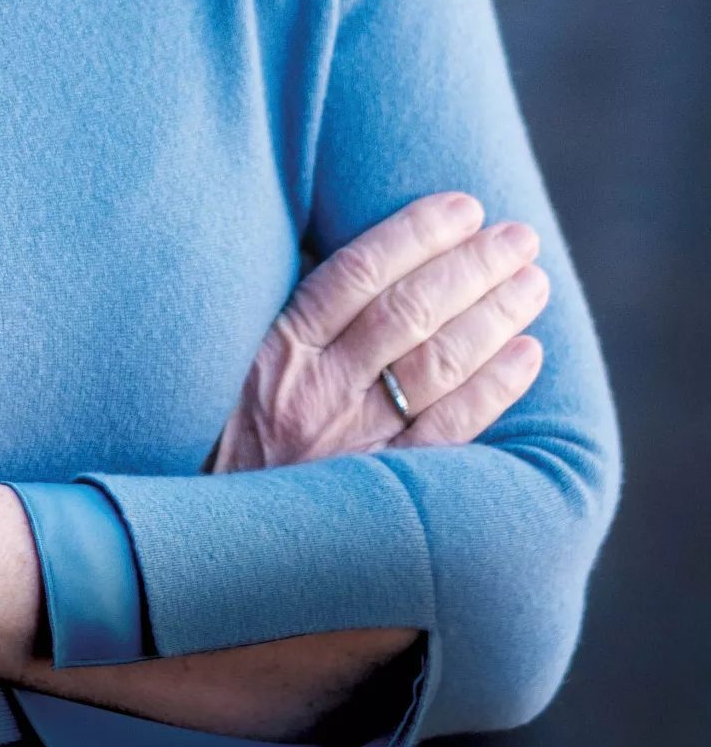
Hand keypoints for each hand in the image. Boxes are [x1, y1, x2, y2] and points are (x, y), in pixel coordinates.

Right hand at [213, 192, 547, 473]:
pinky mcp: (381, 489)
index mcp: (278, 347)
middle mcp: (317, 390)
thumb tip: (351, 256)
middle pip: (411, 311)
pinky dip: (495, 388)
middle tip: (519, 237)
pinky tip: (527, 353)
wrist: (214, 540)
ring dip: (495, 316)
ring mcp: (352, 442)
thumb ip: (289, 316)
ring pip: (439, 364)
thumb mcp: (233, 365)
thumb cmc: (227, 437)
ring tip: (533, 282)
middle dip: (473, 266)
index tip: (464, 206)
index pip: (359, 272)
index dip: (417, 233)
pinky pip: (451, 431)